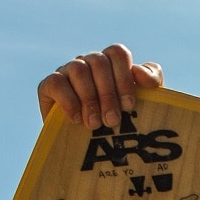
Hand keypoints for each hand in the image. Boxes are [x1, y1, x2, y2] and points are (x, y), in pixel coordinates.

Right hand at [37, 44, 163, 128]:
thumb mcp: (142, 103)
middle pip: (98, 61)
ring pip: (78, 69)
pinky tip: (76, 119)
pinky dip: (68, 101)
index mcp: (110, 62)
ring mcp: (67, 70)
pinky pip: (56, 83)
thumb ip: (150, 81)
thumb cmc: (121, 121)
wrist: (90, 147)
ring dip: (89, 98)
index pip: (117, 53)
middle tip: (113, 121)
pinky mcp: (48, 85)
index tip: (129, 105)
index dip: (124, 77)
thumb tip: (138, 72)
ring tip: (95, 124)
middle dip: (108, 93)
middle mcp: (88, 61)